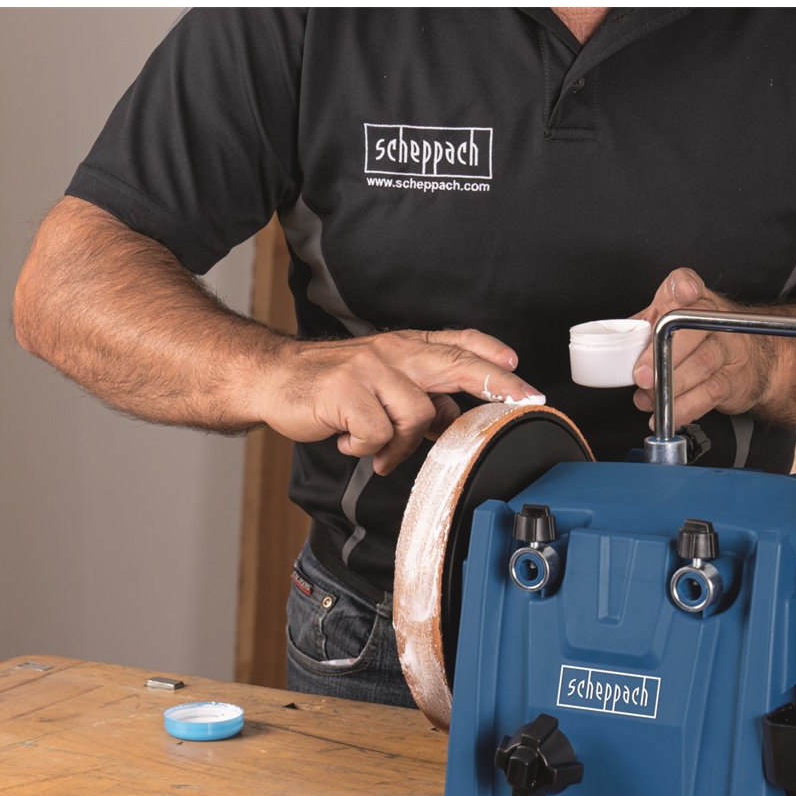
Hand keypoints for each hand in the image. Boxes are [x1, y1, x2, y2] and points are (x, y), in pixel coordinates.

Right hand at [255, 329, 542, 474]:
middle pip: (454, 364)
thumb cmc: (328, 386)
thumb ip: (419, 398)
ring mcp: (369, 368)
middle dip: (495, 383)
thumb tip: (453, 418)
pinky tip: (348, 440)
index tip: (523, 378)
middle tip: (523, 399)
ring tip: (377, 450)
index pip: (457, 344)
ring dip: (399, 443)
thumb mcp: (380, 384)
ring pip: (416, 413)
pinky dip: (366, 448)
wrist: (273, 378)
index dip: (492, 359)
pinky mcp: (345, 390)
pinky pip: (378, 433)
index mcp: (404, 348)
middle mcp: (392, 352)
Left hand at [630, 269, 774, 427]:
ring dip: (669, 387)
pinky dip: (684, 408)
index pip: (686, 283)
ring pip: (701, 364)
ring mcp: (728, 347)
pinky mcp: (734, 378)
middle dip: (662, 356)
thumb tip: (612, 347)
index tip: (684, 292)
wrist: (752, 360)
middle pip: (690, 331)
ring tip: (648, 399)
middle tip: (641, 376)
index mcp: (691, 299)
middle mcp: (713, 318)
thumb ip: (643, 328)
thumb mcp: (671, 323)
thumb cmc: (700, 339)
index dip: (684, 287)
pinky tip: (667, 415)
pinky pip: (709, 394)